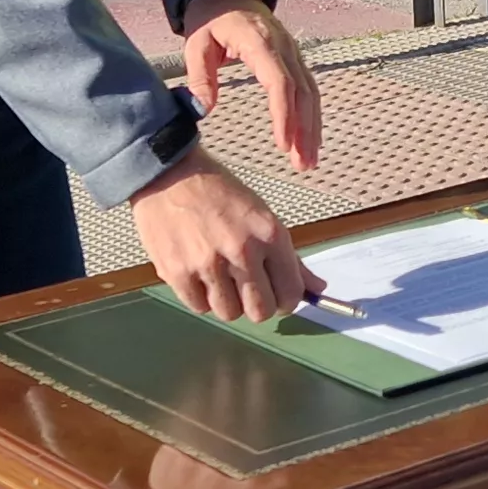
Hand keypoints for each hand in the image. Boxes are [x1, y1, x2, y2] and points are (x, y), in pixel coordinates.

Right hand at [128, 149, 312, 320]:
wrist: (170, 175)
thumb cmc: (220, 193)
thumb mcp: (263, 216)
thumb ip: (291, 259)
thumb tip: (317, 289)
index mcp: (269, 235)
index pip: (290, 293)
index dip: (286, 299)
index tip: (277, 293)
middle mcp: (241, 252)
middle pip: (260, 311)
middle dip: (258, 304)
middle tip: (248, 288)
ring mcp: (207, 264)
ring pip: (229, 314)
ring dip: (228, 302)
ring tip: (221, 277)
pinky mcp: (177, 273)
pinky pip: (199, 308)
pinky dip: (202, 298)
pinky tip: (200, 275)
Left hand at [177, 0, 318, 173]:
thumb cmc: (210, 18)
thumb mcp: (196, 44)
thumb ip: (200, 77)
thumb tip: (204, 110)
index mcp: (259, 42)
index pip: (279, 82)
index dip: (284, 115)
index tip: (282, 145)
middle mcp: (283, 46)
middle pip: (302, 92)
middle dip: (305, 130)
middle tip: (303, 164)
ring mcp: (292, 51)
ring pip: (310, 92)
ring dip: (312, 127)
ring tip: (309, 160)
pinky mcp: (293, 58)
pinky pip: (308, 87)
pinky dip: (311, 114)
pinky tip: (309, 137)